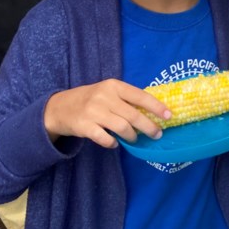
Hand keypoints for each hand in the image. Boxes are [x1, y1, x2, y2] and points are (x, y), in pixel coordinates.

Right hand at [43, 79, 169, 147]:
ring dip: (132, 136)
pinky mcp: (84, 126)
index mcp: (114, 86)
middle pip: (134, 115)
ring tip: (134, 139)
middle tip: (157, 134)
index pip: (140, 96)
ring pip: (122, 127)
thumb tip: (152, 112)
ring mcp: (93, 112)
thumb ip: (126, 99)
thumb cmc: (91, 99)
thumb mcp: (107, 92)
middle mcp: (105, 97)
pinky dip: (113, 143)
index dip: (156, 107)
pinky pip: (105, 138)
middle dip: (149, 127)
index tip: (168, 116)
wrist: (59, 107)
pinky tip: (115, 143)